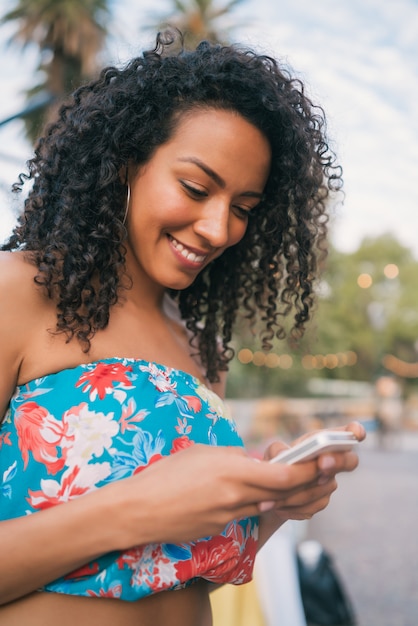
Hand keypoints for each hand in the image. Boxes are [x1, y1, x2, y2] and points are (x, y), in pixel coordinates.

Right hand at [106, 442, 334, 547]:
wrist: (139, 510)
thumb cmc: (166, 474)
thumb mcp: (202, 453)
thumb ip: (233, 457)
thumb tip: (252, 460)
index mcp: (232, 471)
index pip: (282, 476)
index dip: (307, 471)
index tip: (322, 462)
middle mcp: (236, 496)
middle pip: (283, 494)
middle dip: (307, 484)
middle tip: (324, 475)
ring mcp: (228, 516)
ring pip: (266, 505)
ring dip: (284, 495)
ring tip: (296, 485)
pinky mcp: (220, 529)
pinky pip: (245, 514)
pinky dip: (255, 504)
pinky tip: (252, 496)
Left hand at [258, 422, 364, 541]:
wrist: (271, 491)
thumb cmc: (277, 462)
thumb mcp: (274, 452)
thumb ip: (279, 450)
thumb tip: (284, 456)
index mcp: (322, 442)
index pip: (346, 433)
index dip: (355, 431)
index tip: (356, 432)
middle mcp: (332, 461)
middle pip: (349, 461)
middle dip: (338, 461)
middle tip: (323, 463)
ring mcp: (329, 483)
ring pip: (324, 487)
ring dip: (301, 490)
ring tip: (278, 493)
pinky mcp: (320, 502)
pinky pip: (311, 505)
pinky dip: (293, 506)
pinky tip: (279, 506)